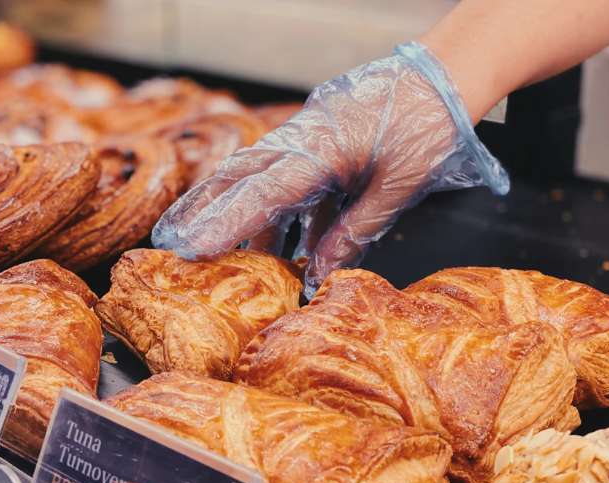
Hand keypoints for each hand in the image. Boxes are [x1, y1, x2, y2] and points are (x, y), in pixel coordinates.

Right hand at [152, 42, 508, 297]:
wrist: (440, 79)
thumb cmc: (425, 126)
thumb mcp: (396, 189)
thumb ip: (354, 234)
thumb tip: (318, 277)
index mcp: (319, 150)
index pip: (260, 193)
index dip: (224, 224)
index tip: (191, 249)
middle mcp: (300, 143)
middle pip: (236, 178)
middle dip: (200, 211)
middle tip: (168, 241)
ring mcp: (303, 141)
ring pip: (253, 179)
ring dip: (231, 214)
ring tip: (207, 248)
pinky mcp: (314, 146)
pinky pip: (281, 182)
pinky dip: (272, 213)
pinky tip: (276, 247)